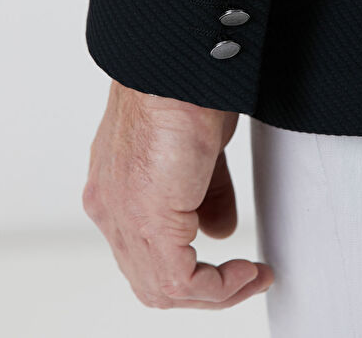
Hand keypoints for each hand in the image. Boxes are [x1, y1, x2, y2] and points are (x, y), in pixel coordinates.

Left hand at [82, 80, 272, 308]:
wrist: (177, 70)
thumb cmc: (184, 91)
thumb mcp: (200, 152)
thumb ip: (206, 195)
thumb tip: (219, 229)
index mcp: (116, 187)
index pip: (144, 250)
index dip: (190, 266)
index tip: (230, 265)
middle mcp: (111, 208)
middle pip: (150, 277)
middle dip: (204, 287)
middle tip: (245, 278)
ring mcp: (123, 218)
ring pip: (162, 287)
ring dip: (215, 292)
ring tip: (251, 277)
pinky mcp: (147, 222)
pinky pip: (179, 282)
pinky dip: (218, 286)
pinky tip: (246, 271)